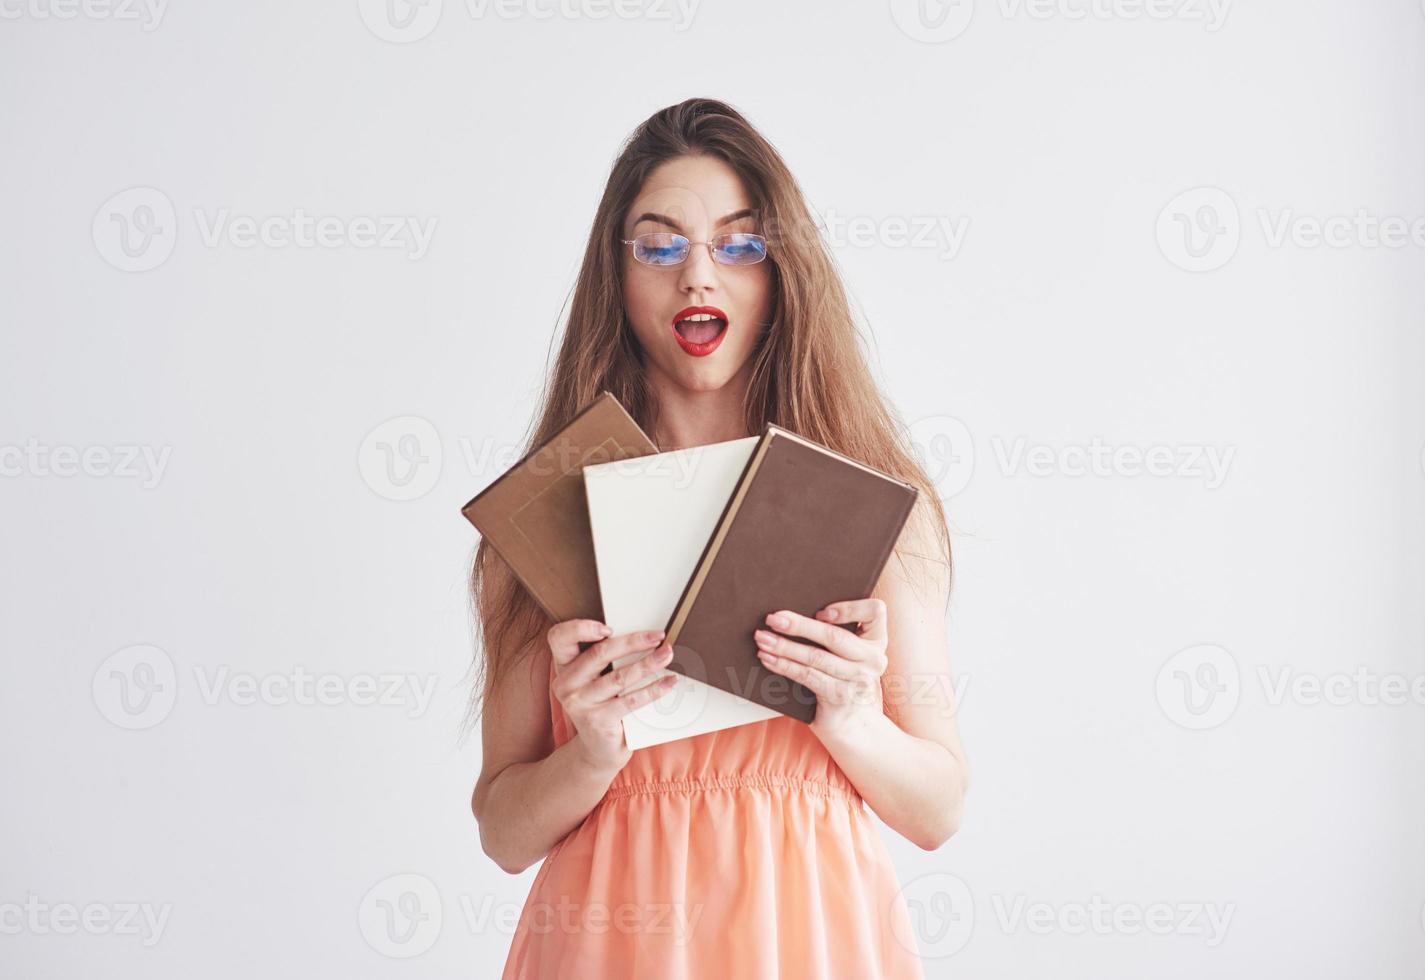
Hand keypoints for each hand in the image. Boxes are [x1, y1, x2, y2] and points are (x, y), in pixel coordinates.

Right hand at [546, 620, 677, 772]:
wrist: (598, 750)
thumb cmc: (601, 707)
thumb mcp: (593, 681)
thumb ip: (603, 659)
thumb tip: (644, 636)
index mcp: (564, 667)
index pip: (559, 638)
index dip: (580, 628)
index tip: (609, 627)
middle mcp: (566, 684)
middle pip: (599, 653)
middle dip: (633, 642)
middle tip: (658, 636)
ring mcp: (580, 704)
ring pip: (619, 677)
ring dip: (648, 663)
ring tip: (668, 654)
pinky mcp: (598, 720)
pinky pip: (631, 701)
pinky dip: (654, 689)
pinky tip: (669, 682)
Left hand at [753, 598, 888, 738]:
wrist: (855, 727)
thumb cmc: (846, 683)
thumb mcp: (852, 656)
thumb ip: (837, 635)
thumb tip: (793, 614)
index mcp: (876, 641)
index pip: (875, 611)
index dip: (849, 607)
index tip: (821, 611)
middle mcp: (872, 660)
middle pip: (834, 635)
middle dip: (798, 625)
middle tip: (773, 618)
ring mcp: (857, 680)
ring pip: (815, 657)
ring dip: (784, 646)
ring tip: (763, 639)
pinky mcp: (839, 697)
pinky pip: (806, 676)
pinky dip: (784, 666)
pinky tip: (768, 659)